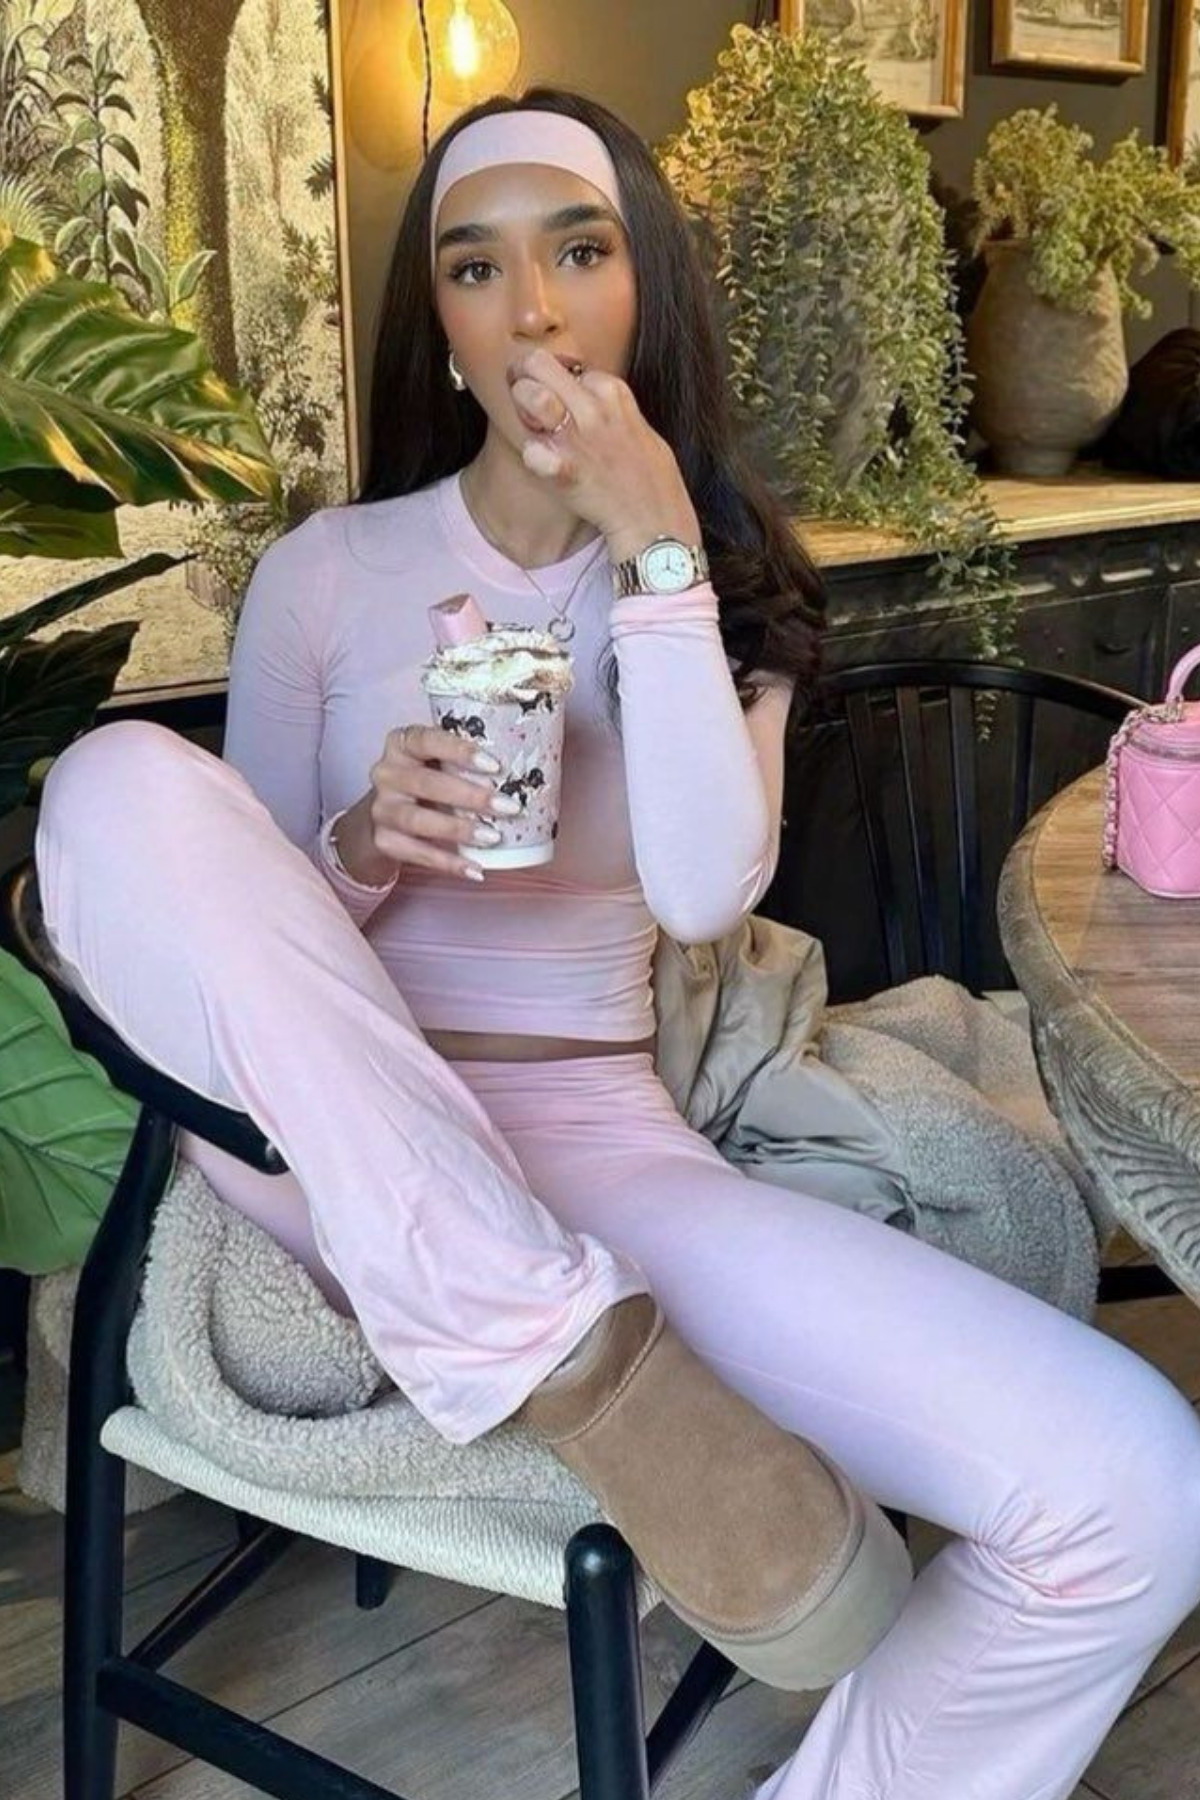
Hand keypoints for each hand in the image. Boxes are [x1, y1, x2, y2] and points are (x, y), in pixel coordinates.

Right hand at [356, 724, 518, 881]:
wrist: (386, 815)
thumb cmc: (428, 779)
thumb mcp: (439, 761)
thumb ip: (468, 759)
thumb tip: (531, 767)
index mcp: (402, 743)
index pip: (426, 739)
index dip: (459, 750)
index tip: (495, 766)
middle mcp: (386, 772)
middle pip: (425, 783)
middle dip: (470, 796)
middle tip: (509, 807)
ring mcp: (382, 808)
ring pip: (418, 820)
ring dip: (459, 829)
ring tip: (493, 838)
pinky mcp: (383, 840)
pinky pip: (416, 853)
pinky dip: (448, 863)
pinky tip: (476, 869)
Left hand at [509, 348, 701, 562]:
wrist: (655, 519)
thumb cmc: (646, 476)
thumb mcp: (636, 425)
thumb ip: (608, 406)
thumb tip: (583, 391)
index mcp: (613, 391)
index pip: (566, 365)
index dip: (556, 383)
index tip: (559, 403)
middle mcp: (593, 408)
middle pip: (537, 364)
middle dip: (523, 378)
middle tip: (524, 399)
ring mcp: (578, 437)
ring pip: (529, 395)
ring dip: (521, 409)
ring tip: (534, 428)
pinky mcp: (566, 471)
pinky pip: (532, 452)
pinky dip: (532, 458)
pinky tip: (542, 464)